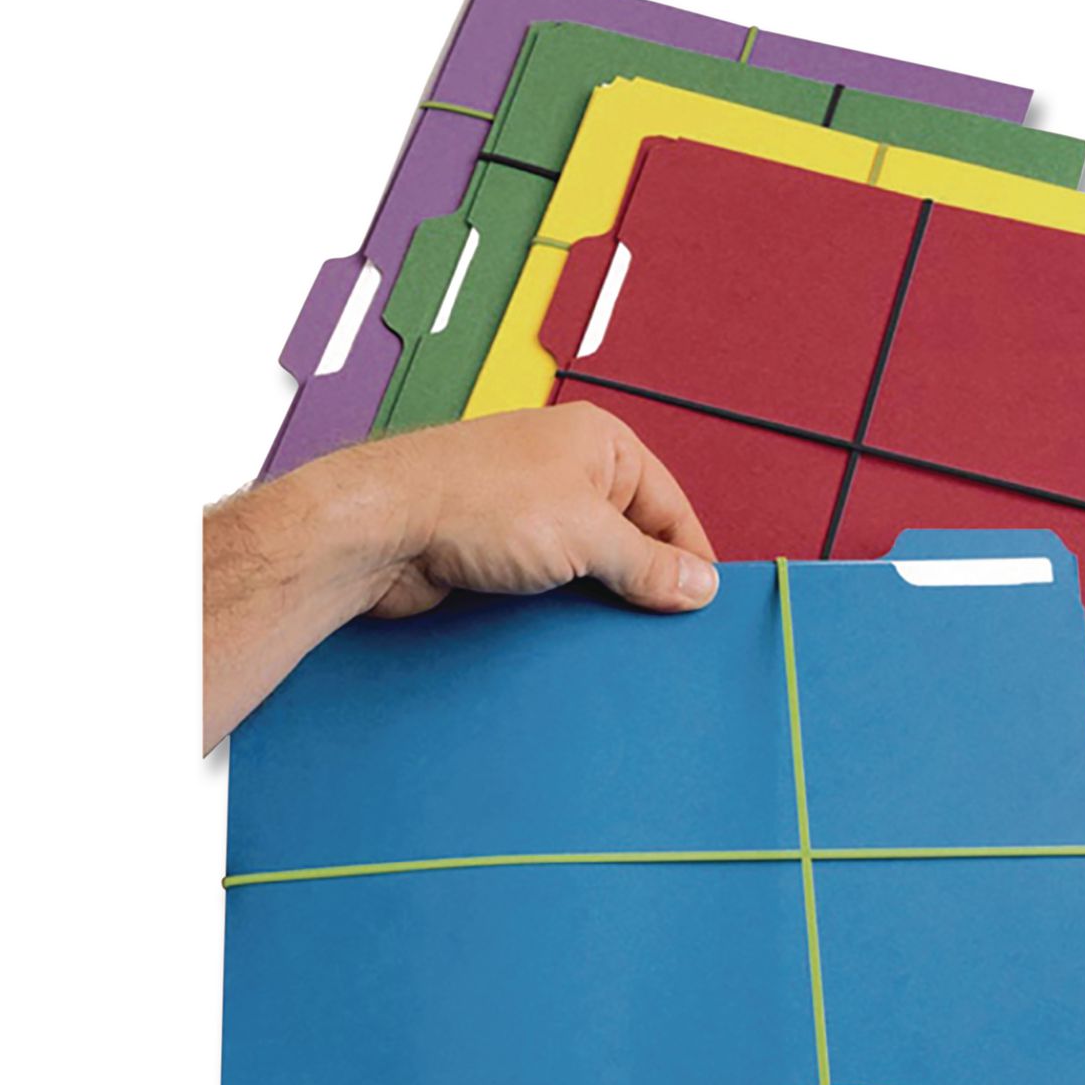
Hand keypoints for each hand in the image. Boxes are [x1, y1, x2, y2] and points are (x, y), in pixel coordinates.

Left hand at [204, 404, 717, 748]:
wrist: (378, 531)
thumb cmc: (469, 500)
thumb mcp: (586, 534)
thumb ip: (648, 564)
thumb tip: (698, 584)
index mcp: (600, 446)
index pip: (671, 508)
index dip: (690, 559)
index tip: (706, 608)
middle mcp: (568, 473)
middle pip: (633, 540)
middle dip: (646, 585)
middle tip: (665, 631)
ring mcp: (533, 514)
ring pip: (593, 569)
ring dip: (602, 603)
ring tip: (619, 639)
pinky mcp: (502, 553)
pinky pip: (554, 588)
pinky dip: (566, 613)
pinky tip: (574, 638)